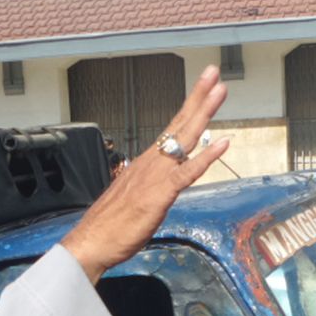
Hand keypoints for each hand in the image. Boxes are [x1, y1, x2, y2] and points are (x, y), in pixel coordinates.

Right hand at [60, 65, 228, 282]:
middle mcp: (151, 163)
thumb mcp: (135, 201)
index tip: (203, 88)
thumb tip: (159, 187)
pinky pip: (187, 172)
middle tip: (213, 73)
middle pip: (179, 124)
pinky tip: (223, 143)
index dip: (188, 108)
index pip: (171, 129)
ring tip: (220, 91)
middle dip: (198, 97)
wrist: (91, 241)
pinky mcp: (160, 194)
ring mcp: (155, 176)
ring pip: (184, 139)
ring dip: (204, 113)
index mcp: (146, 164)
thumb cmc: (110, 226)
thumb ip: (150, 189)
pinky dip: (206, 156)